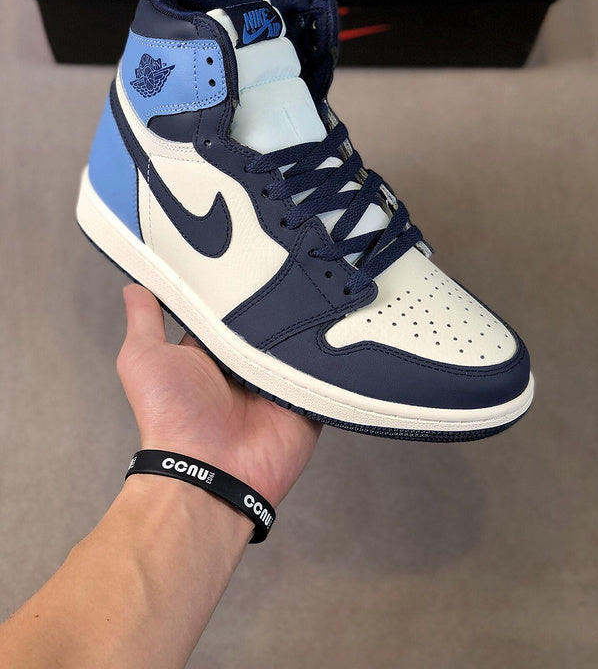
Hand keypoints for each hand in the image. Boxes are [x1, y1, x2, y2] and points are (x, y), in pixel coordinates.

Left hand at [117, 284, 320, 505]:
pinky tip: (337, 325)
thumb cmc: (170, 419)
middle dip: (278, 298)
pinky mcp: (306, 399)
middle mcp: (245, 363)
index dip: (236, 283)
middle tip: (293, 263)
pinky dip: (331, 354)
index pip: (228, 307)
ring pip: (299, 340)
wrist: (208, 472)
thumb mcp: (145, 359)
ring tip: (321, 284)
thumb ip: (145, 320)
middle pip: (269, 320)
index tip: (248, 250)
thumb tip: (135, 285)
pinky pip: (326, 370)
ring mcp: (277, 381)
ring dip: (306, 322)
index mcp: (211, 350)